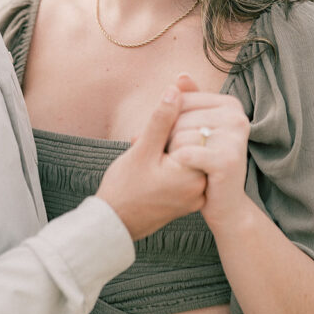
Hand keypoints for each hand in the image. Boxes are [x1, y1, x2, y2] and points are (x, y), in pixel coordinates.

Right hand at [96, 84, 206, 240]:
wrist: (112, 224)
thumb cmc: (124, 187)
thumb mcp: (142, 149)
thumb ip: (162, 119)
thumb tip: (177, 89)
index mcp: (193, 173)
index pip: (195, 131)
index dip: (174, 125)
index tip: (152, 138)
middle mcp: (200, 187)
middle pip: (194, 144)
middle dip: (171, 137)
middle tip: (147, 150)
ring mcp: (195, 196)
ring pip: (188, 157)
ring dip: (170, 150)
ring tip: (148, 161)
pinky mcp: (188, 201)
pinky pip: (185, 172)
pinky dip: (171, 164)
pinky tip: (152, 169)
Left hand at [167, 75, 252, 232]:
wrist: (225, 206)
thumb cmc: (205, 164)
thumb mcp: (197, 129)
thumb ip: (190, 102)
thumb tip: (181, 75)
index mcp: (230, 105)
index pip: (180, 100)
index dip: (167, 120)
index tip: (170, 139)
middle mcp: (237, 117)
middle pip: (178, 117)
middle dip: (166, 139)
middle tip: (174, 157)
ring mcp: (235, 137)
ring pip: (178, 135)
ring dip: (170, 154)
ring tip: (181, 166)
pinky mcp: (228, 159)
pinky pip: (183, 154)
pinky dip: (176, 165)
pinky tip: (182, 172)